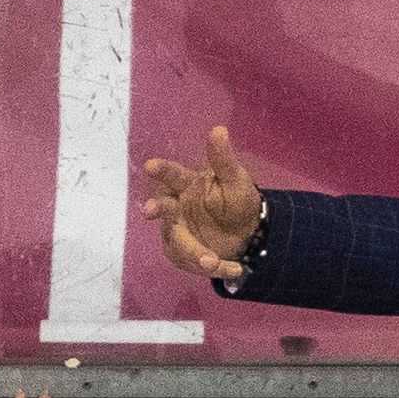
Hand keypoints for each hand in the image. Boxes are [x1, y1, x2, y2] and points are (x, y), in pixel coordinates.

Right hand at [141, 126, 263, 280]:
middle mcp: (177, 207)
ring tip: (214, 262)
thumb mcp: (236, 181)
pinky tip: (232, 268)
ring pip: (176, 241)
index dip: (162, 170)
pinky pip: (189, 261)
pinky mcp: (182, 252)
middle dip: (155, 209)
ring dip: (192, 252)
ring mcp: (177, 230)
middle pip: (163, 209)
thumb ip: (223, 159)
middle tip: (149, 211)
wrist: (248, 233)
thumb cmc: (238, 201)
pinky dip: (211, 267)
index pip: (173, 175)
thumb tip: (219, 129)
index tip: (151, 166)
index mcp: (188, 185)